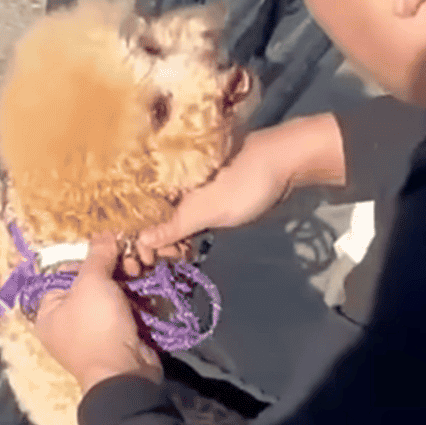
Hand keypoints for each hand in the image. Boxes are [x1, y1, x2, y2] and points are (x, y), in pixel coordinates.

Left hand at [33, 232, 162, 394]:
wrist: (124, 372)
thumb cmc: (97, 325)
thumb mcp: (92, 282)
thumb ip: (97, 255)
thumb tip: (104, 234)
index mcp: (50, 310)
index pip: (65, 272)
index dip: (88, 257)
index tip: (111, 247)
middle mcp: (67, 321)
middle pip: (90, 282)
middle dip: (113, 268)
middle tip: (131, 260)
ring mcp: (92, 330)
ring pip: (110, 294)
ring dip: (127, 280)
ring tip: (141, 270)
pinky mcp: (116, 336)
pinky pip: (123, 309)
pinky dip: (134, 297)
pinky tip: (146, 285)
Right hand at [127, 128, 291, 273]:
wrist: (288, 162)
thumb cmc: (244, 183)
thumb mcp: (207, 210)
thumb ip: (173, 227)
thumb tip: (139, 241)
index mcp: (165, 174)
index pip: (138, 208)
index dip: (138, 236)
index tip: (145, 262)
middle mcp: (174, 176)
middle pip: (153, 212)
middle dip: (156, 239)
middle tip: (168, 260)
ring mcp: (193, 182)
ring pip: (172, 212)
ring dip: (172, 235)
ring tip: (178, 254)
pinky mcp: (210, 188)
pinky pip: (189, 210)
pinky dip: (187, 227)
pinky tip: (188, 243)